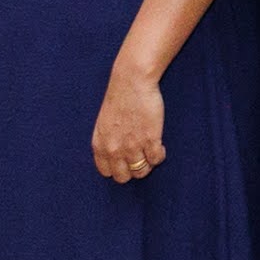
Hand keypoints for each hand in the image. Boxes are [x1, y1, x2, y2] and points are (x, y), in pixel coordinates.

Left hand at [92, 66, 165, 183]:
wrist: (132, 82)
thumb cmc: (119, 99)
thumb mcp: (103, 124)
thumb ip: (106, 143)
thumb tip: (115, 157)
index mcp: (100, 145)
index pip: (107, 172)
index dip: (118, 168)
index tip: (125, 162)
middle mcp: (114, 149)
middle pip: (123, 177)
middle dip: (132, 170)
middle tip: (140, 158)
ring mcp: (132, 146)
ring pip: (141, 171)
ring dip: (147, 163)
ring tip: (151, 151)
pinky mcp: (150, 140)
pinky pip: (156, 160)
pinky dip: (159, 155)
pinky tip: (159, 145)